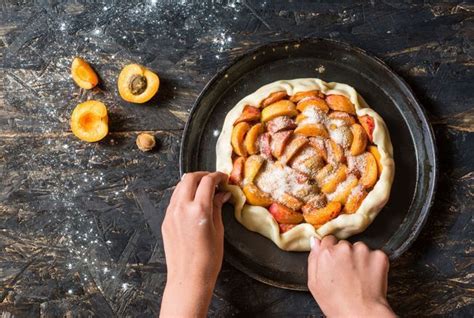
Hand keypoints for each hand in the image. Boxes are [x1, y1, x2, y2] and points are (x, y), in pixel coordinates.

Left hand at [160, 171, 229, 317]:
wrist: (188, 278)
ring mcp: (171, 213)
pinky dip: (184, 194)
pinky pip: (174, 200)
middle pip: (189, 178)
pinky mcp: (166, 221)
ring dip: (192, 183)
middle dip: (203, 175)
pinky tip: (193, 202)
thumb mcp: (218, 230)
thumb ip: (217, 207)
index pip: (207, 181)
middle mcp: (182, 208)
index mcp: (198, 209)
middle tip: (214, 180)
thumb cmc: (208, 259)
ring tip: (204, 189)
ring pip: (179, 187)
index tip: (224, 178)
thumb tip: (222, 193)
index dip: (217, 176)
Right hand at [308, 236, 395, 317]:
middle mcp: (344, 247)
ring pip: (360, 248)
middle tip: (347, 274)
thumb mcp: (314, 284)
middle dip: (345, 255)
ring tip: (358, 278)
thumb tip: (315, 241)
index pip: (328, 240)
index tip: (335, 262)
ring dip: (360, 258)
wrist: (361, 314)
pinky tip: (369, 277)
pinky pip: (375, 254)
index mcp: (326, 252)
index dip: (331, 252)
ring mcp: (363, 250)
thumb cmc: (336, 303)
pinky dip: (374, 263)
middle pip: (344, 245)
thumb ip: (313, 258)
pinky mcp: (379, 256)